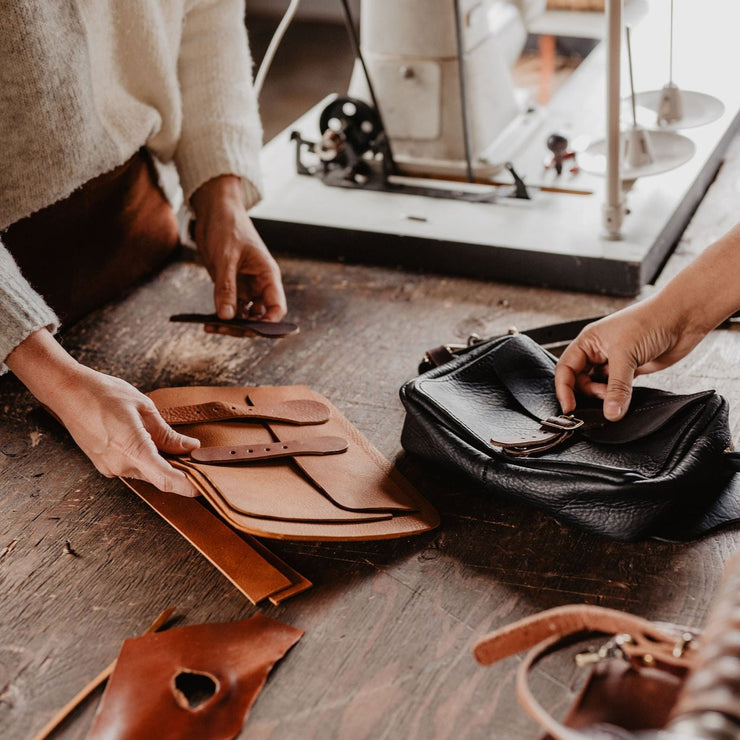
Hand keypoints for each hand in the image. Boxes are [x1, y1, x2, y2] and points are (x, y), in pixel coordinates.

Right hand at [7, 330, 199, 495]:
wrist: (68, 392)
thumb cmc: (104, 394)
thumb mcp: (144, 408)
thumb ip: (168, 433)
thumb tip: (190, 447)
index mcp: (132, 449)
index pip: (166, 479)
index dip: (188, 486)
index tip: (203, 486)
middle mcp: (119, 465)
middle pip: (159, 477)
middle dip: (179, 471)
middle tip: (196, 459)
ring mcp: (109, 467)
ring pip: (146, 472)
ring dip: (162, 464)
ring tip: (175, 446)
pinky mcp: (103, 464)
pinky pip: (132, 467)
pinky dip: (146, 460)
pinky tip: (152, 444)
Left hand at [191, 175, 285, 336]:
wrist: (215, 211)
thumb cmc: (227, 227)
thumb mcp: (226, 257)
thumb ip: (226, 287)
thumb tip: (226, 317)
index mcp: (268, 276)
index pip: (277, 307)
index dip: (270, 323)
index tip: (252, 331)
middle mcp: (260, 285)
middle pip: (260, 317)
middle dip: (244, 326)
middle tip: (223, 330)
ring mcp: (246, 287)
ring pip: (244, 315)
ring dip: (230, 325)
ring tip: (210, 327)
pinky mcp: (231, 286)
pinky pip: (229, 307)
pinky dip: (220, 316)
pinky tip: (207, 322)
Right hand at [554, 298, 706, 420]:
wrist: (683, 317)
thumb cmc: (651, 320)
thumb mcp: (626, 355)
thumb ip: (617, 387)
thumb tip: (610, 413)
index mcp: (588, 341)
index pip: (566, 369)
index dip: (564, 389)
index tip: (569, 408)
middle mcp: (598, 351)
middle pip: (581, 380)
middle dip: (590, 393)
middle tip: (605, 399)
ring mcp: (615, 360)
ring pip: (599, 385)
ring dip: (606, 396)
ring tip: (617, 397)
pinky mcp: (632, 369)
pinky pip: (618, 388)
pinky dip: (619, 396)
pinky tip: (625, 397)